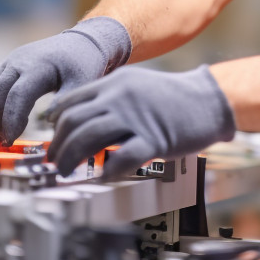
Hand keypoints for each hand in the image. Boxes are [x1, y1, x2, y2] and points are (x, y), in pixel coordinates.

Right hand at [0, 16, 131, 143]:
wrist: (77, 43)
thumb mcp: (83, 81)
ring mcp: (5, 65)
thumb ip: (66, 102)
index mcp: (38, 67)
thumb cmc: (81, 64)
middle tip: (4, 144)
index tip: (11, 141)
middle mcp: (16, 63)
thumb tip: (48, 123)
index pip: (16, 95)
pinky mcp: (0, 69)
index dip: (11, 121)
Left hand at [46, 65, 235, 176]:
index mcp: (115, 82)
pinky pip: (121, 158)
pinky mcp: (154, 139)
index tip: (50, 139)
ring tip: (67, 172)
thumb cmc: (173, 97)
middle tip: (54, 161)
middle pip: (74, 121)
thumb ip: (110, 97)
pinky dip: (107, 171)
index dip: (55, 124)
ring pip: (89, 138)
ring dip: (72, 159)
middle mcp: (121, 97)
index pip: (72, 102)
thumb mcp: (136, 84)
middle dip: (58, 145)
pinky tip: (103, 177)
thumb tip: (81, 118)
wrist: (209, 99)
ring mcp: (136, 118)